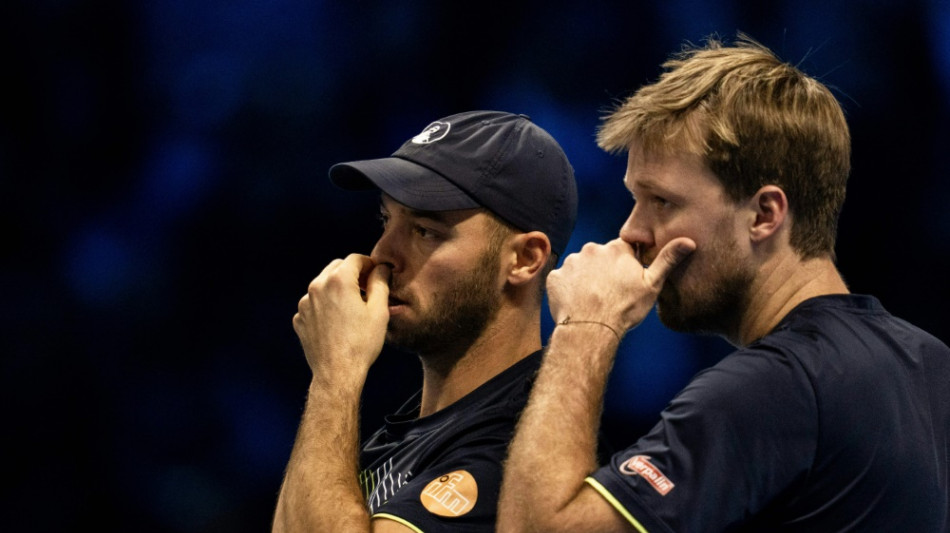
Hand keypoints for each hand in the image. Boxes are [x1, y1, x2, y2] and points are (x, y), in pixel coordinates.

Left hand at [293, 254, 390, 383]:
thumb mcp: (379, 311)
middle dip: (352, 273)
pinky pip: (314, 303)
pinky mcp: (300, 318)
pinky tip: (338, 322)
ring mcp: (305, 303)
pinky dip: (326, 305)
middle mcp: (317, 287)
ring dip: (338, 289)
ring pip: (323, 285)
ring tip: (353, 307)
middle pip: (337, 268)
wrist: (337, 373)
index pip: (355, 259)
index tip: (377, 275)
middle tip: (367, 288)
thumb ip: (380, 283)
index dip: (369, 264)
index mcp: (338, 281)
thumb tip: (381, 269)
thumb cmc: (361, 344)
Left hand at [547, 237, 694, 333]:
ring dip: (585, 278)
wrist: (591, 329)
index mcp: (617, 249)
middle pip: (600, 256)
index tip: (626, 280)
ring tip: (593, 299)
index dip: (626, 264)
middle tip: (610, 292)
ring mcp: (571, 262)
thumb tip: (689, 241)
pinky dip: (569, 289)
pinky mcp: (555, 277)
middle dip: (604, 270)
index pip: (623, 249)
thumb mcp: (652, 285)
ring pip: (581, 267)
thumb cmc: (624, 309)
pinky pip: (563, 279)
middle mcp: (592, 249)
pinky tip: (577, 303)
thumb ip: (667, 260)